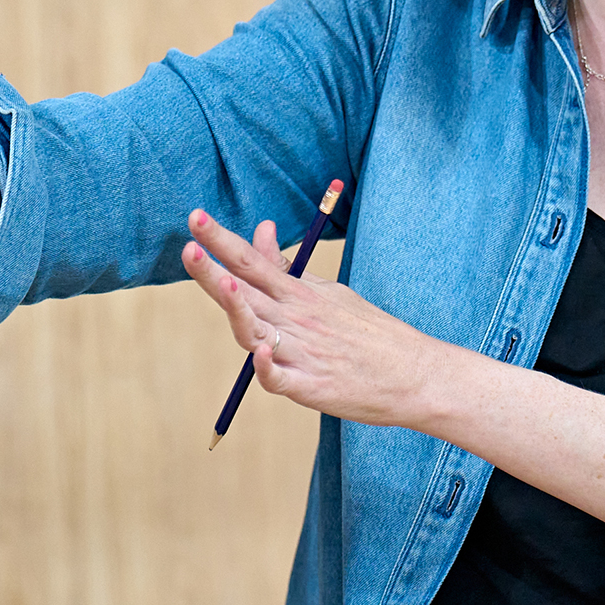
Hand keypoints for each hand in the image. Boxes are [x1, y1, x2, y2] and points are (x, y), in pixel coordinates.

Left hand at [183, 210, 450, 426]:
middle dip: (214, 270)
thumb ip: (287, 267)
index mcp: (299, 294)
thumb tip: (260, 229)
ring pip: (258, 332)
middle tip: (189, 246)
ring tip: (224, 286)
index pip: (252, 261)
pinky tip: (261, 355)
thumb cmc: (367, 331)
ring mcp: (303, 353)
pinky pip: (281, 380)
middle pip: (246, 292)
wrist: (415, 373)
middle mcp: (297, 319)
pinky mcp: (313, 387)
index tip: (195, 217)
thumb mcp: (328, 291)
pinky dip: (269, 368)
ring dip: (239, 310)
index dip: (221, 240)